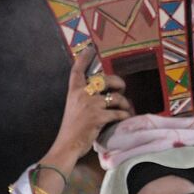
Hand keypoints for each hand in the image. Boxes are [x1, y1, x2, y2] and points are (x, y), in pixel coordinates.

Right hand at [42, 50, 134, 170]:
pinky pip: (119, 113)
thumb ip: (84, 97)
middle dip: (118, 82)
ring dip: (125, 103)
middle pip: (105, 80)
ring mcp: (90, 105)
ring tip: (126, 109)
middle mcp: (82, 94)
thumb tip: (102, 91)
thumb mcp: (74, 107)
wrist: (67, 145)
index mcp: (73, 91)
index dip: (84, 58)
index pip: (77, 70)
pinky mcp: (98, 117)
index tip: (89, 48)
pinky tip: (125, 118)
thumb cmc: (72, 128)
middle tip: (122, 88)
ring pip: (116, 97)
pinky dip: (124, 116)